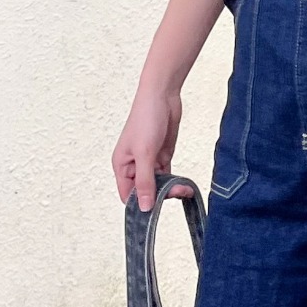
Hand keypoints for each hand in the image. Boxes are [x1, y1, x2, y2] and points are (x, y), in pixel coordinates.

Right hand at [111, 81, 192, 209]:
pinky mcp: (163, 157)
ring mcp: (149, 162)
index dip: (139, 205)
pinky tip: (185, 185)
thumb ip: (145, 182)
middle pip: (145, 192)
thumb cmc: (146, 118)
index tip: (155, 211)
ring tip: (185, 189)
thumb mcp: (145, 153)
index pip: (128, 195)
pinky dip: (176, 182)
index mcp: (122, 165)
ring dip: (171, 190)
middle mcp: (134, 166)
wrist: (163, 95)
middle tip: (177, 192)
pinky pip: (168, 176)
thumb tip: (144, 207)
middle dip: (160, 196)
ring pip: (159, 186)